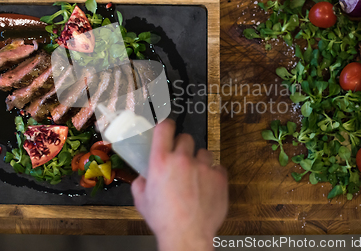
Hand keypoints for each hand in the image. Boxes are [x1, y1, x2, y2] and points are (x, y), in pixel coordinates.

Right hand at [131, 119, 227, 250]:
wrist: (187, 235)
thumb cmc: (164, 220)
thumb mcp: (141, 200)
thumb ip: (140, 183)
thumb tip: (143, 177)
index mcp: (161, 161)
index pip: (165, 128)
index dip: (167, 125)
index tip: (168, 127)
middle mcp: (182, 159)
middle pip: (186, 138)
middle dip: (183, 147)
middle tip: (181, 161)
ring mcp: (203, 167)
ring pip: (204, 152)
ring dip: (200, 161)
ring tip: (196, 177)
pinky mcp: (220, 177)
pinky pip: (218, 167)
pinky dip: (213, 175)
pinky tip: (207, 187)